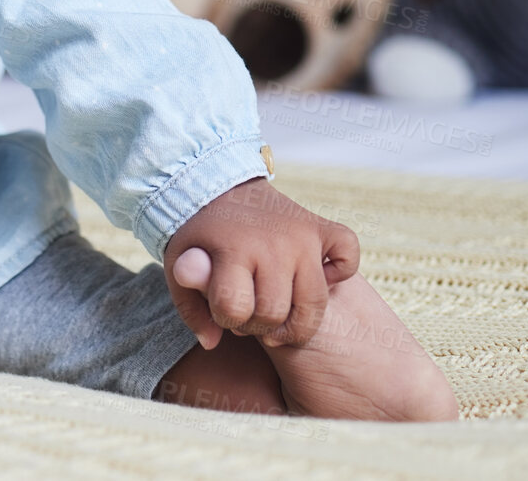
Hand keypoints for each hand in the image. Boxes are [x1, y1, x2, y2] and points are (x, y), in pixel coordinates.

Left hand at [162, 176, 358, 350]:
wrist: (215, 184)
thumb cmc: (198, 234)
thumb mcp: (178, 265)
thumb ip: (190, 308)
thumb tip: (213, 343)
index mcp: (232, 248)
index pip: (235, 310)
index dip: (224, 319)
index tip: (220, 308)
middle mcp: (272, 242)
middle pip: (275, 313)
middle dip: (256, 323)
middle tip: (247, 311)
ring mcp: (302, 235)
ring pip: (314, 304)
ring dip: (294, 319)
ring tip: (276, 310)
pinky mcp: (321, 226)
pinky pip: (349, 255)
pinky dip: (340, 270)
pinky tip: (315, 275)